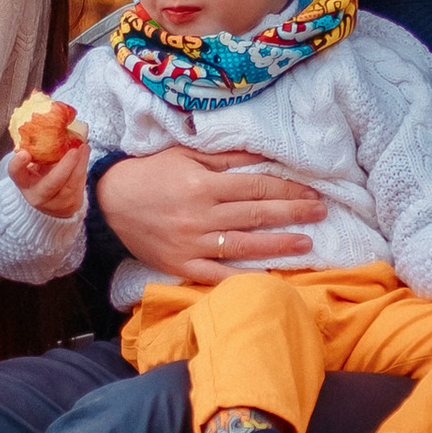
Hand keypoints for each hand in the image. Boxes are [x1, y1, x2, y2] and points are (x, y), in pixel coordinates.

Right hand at [12, 137, 89, 221]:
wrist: (52, 203)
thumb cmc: (40, 176)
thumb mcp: (34, 165)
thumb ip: (37, 151)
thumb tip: (49, 122)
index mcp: (24, 182)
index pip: (16, 174)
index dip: (18, 165)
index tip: (24, 153)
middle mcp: (37, 196)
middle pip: (50, 184)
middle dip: (64, 167)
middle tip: (74, 150)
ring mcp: (56, 204)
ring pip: (70, 185)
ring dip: (80, 165)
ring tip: (84, 147)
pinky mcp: (71, 205)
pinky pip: (80, 185)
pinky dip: (83, 168)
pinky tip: (85, 153)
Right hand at [100, 141, 319, 283]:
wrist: (110, 200)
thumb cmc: (151, 173)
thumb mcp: (187, 155)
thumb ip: (227, 158)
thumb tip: (264, 156)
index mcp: (204, 186)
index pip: (257, 187)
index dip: (288, 189)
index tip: (312, 192)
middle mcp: (201, 216)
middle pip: (257, 215)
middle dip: (293, 213)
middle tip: (321, 213)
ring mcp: (191, 244)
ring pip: (244, 246)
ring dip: (278, 245)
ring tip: (306, 243)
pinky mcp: (181, 265)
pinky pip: (217, 274)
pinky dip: (242, 277)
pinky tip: (268, 277)